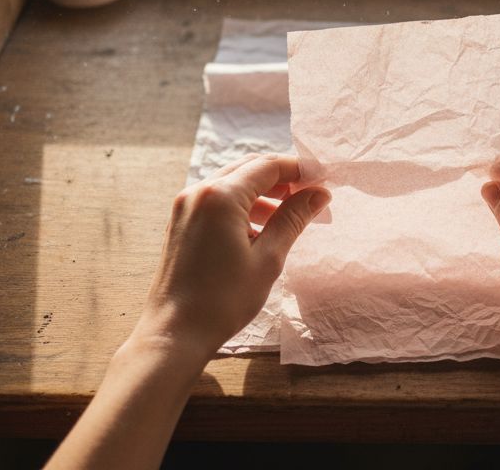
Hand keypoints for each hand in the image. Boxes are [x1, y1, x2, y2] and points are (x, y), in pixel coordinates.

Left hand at [129, 153, 329, 359]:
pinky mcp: (180, 221)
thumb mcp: (268, 258)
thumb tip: (319, 194)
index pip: (268, 166)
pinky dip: (242, 206)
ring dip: (263, 193)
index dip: (299, 169)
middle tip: (311, 198)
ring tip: (290, 217)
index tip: (323, 181)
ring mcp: (185, 205)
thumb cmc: (223, 300)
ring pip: (232, 183)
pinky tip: (260, 230)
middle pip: (249, 168)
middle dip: (282, 179)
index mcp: (220, 196)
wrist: (175, 333)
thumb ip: (293, 219)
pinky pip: (217, 200)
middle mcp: (198, 191)